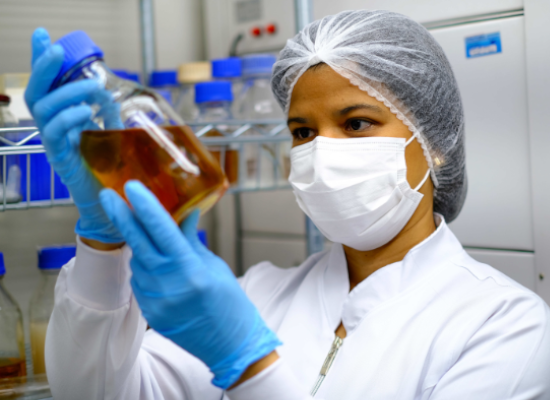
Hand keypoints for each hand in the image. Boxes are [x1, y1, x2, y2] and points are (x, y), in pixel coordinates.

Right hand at [24, 28, 122, 242]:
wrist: (111, 200)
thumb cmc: (111, 165)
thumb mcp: (111, 129)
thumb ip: (107, 109)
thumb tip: (106, 85)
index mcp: (63, 116)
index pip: (49, 84)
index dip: (42, 61)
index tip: (43, 34)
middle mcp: (53, 126)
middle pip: (36, 93)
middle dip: (43, 68)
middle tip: (58, 50)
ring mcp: (54, 142)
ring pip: (43, 109)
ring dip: (66, 92)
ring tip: (91, 86)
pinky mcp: (60, 158)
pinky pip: (54, 134)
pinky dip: (68, 118)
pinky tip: (86, 112)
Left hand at [99, 181, 280, 388]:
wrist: (230, 345)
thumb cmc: (231, 303)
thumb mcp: (215, 267)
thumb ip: (192, 241)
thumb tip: (184, 212)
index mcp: (190, 270)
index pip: (162, 231)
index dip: (146, 207)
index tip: (132, 187)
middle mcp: (169, 285)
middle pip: (138, 244)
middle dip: (122, 217)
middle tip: (107, 196)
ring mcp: (156, 301)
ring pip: (138, 262)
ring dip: (141, 246)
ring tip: (155, 241)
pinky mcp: (149, 314)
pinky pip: (140, 281)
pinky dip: (145, 268)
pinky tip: (159, 267)